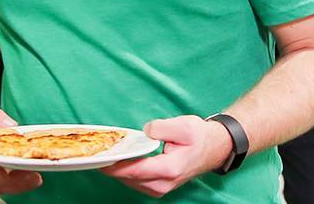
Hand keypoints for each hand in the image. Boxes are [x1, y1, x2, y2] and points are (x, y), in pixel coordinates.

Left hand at [100, 115, 232, 196]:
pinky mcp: (159, 188)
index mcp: (170, 168)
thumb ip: (160, 128)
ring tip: (107, 155)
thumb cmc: (200, 137)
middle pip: (129, 179)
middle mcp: (165, 183)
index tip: (100, 158)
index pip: (135, 170)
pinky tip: (121, 162)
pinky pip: (136, 183)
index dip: (114, 166)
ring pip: (131, 182)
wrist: (215, 148)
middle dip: (112, 166)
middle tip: (98, 152)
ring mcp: (162, 188)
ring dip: (118, 171)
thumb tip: (144, 133)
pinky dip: (126, 173)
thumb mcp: (183, 125)